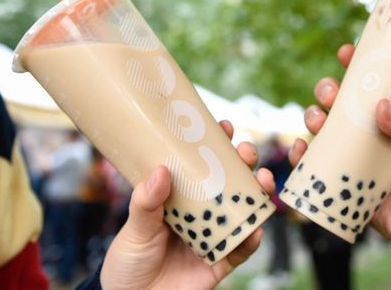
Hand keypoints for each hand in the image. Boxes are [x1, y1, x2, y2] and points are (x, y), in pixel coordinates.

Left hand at [100, 120, 274, 289]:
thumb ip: (146, 201)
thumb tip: (161, 171)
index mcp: (179, 198)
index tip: (224, 127)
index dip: (215, 146)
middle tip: (246, 152)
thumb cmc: (128, 260)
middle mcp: (200, 214)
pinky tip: (256, 229)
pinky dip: (250, 240)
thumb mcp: (134, 227)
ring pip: (242, 212)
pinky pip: (240, 251)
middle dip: (243, 165)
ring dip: (257, 195)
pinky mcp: (218, 263)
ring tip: (262, 182)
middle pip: (229, 184)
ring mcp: (212, 237)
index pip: (200, 167)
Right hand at [291, 45, 390, 287]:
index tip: (348, 52)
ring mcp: (361, 160)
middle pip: (346, 106)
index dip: (361, 67)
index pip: (379, 87)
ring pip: (329, 132)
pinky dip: (305, 157)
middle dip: (331, 92)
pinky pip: (320, 168)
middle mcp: (378, 137)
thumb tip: (383, 107)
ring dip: (315, 119)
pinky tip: (302, 149)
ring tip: (317, 118)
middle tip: (330, 91)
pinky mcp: (348, 186)